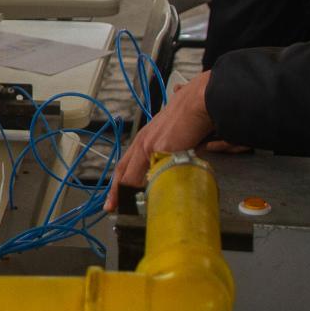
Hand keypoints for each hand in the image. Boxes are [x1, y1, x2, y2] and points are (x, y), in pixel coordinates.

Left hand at [105, 71, 217, 211]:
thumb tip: (176, 149)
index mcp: (146, 137)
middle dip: (116, 190)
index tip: (115, 192)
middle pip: (123, 169)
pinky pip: (151, 176)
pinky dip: (147, 190)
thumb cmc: (192, 113)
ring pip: (132, 175)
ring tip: (125, 208)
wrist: (199, 102)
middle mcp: (144, 141)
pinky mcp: (159, 151)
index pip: (128, 161)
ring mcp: (150, 146)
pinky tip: (146, 201)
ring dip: (128, 192)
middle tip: (111, 206)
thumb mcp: (175, 130)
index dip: (120, 178)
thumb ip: (171, 141)